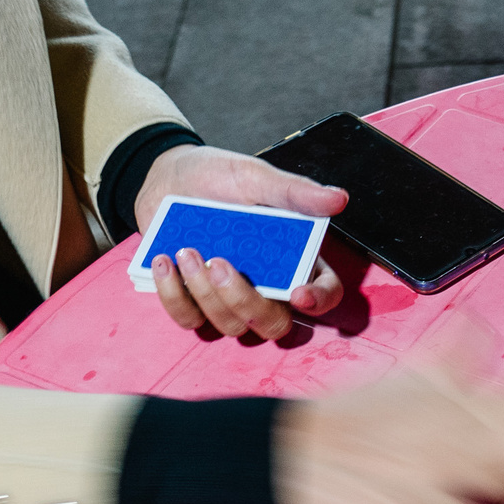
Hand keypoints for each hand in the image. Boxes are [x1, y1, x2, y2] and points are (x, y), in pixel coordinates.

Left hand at [136, 144, 348, 339]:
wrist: (167, 178)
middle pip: (274, 325)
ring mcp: (228, 300)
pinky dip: (173, 294)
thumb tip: (338, 198)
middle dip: (246, 303)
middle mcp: (266, 287)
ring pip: (229, 325)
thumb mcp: (256, 177)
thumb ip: (295, 191)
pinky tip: (165, 261)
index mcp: (294, 259)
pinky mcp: (193, 302)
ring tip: (187, 250)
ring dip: (205, 293)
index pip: (324, 293)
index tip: (298, 293)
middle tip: (220, 265)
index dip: (318, 301)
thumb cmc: (218, 177)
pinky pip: (188, 319)